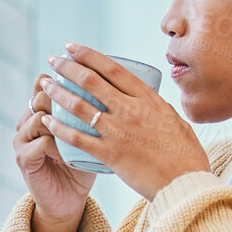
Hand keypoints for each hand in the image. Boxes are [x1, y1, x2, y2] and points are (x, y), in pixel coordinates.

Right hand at [15, 73, 96, 224]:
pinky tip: (71, 154)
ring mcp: (22, 139)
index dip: (64, 79)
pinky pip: (42, 142)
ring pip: (40, 117)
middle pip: (41, 95)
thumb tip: (118, 84)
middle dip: (65, 101)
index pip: (44, 82)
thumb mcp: (88, 134)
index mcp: (39, 111)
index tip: (90, 83)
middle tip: (88, 113)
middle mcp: (26, 121)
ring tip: (81, 135)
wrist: (68, 200)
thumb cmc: (82, 165)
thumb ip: (91, 111)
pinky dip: (60, 146)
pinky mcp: (23, 158)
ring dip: (63, 124)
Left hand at [39, 42, 210, 199]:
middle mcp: (131, 110)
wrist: (186, 184)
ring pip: (80, 106)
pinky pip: (77, 138)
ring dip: (58, 93)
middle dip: (67, 67)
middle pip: (91, 82)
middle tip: (53, 60)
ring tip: (44, 85)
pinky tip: (46, 120)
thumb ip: (156, 108)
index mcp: (148, 99)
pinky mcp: (111, 154)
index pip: (112, 69)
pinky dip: (59, 128)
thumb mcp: (175, 120)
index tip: (72, 48)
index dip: (88, 55)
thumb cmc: (185, 154)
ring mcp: (119, 132)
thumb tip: (146, 100)